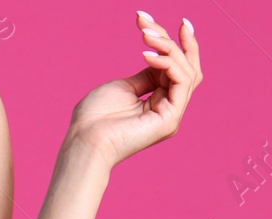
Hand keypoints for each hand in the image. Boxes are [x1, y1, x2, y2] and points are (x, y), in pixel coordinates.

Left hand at [67, 12, 203, 166]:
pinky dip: (168, 63)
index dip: (179, 45)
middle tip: (151, 25)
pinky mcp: (170, 118)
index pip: (177, 69)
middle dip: (175, 41)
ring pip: (186, 70)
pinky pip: (181, 81)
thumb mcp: (123, 88)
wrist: (84, 142)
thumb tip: (158, 57)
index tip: (180, 22)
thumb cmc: (94, 118)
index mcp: (159, 102)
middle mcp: (169, 108)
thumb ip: (146, 75)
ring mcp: (172, 114)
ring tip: (144, 37)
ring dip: (167, 48)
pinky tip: (147, 55)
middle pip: (187, 67)